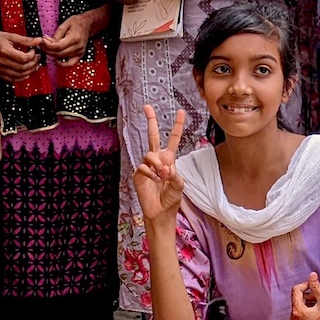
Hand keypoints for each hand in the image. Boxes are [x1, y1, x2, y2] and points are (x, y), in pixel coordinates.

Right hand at [0, 25, 42, 80]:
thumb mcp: (12, 36)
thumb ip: (26, 40)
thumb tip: (39, 41)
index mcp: (4, 50)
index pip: (23, 58)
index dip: (32, 56)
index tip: (34, 51)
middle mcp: (1, 61)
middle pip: (22, 68)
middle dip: (33, 64)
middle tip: (37, 58)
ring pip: (18, 75)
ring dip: (29, 72)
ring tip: (34, 66)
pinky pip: (11, 79)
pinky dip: (21, 78)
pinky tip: (26, 73)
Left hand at [41, 5, 107, 59]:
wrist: (88, 25)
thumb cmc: (77, 22)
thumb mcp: (65, 24)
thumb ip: (57, 34)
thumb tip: (47, 41)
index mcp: (74, 38)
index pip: (58, 46)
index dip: (48, 45)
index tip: (42, 41)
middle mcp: (78, 46)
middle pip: (59, 53)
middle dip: (47, 49)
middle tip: (41, 44)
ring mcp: (79, 52)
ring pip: (62, 57)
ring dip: (52, 54)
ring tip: (46, 48)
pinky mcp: (79, 55)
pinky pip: (70, 63)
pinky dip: (62, 63)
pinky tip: (56, 59)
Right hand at [131, 105, 187, 226]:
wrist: (161, 211)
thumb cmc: (171, 198)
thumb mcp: (179, 184)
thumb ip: (174, 173)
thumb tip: (164, 166)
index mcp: (169, 159)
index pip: (173, 139)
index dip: (177, 126)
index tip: (181, 111)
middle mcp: (157, 159)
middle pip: (153, 136)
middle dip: (151, 121)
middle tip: (147, 107)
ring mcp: (147, 165)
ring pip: (150, 154)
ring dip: (158, 165)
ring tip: (162, 176)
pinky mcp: (139, 173)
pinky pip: (144, 167)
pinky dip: (151, 174)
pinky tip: (154, 181)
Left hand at [289, 272, 319, 319]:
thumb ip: (316, 287)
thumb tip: (312, 275)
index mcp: (297, 312)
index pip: (296, 291)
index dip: (305, 285)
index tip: (314, 286)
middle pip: (297, 300)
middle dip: (307, 296)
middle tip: (319, 298)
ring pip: (298, 309)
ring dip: (307, 305)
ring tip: (319, 308)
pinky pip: (298, 318)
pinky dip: (305, 314)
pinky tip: (315, 317)